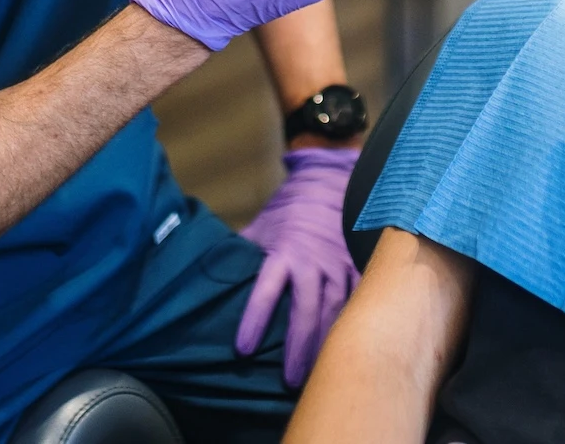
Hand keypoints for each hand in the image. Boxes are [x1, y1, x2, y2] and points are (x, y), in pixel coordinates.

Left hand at [235, 146, 361, 385]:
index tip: (244, 349)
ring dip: (323, 345)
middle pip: (304, 312)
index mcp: (283, 251)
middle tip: (286, 381)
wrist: (330, 182)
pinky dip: (350, 325)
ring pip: (332, 313)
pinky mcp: (355, 268)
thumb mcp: (262, 227)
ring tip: (314, 375)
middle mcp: (312, 262)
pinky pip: (356, 301)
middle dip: (296, 348)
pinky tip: (346, 348)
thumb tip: (208, 274)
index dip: (254, 320)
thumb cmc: (289, 210)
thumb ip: (242, 253)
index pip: (265, 291)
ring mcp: (337, 266)